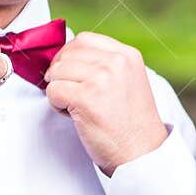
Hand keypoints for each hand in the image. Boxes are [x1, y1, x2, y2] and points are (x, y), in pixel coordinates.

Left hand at [44, 33, 168, 175]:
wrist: (142, 154)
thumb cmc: (133, 125)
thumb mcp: (129, 82)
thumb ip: (107, 65)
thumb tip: (68, 57)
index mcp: (128, 55)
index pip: (85, 40)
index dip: (70, 56)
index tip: (72, 74)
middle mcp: (116, 62)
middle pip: (68, 54)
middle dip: (62, 74)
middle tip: (73, 94)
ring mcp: (102, 79)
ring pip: (57, 71)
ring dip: (59, 90)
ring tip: (76, 107)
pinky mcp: (86, 97)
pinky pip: (53, 90)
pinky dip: (57, 105)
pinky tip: (74, 116)